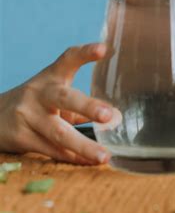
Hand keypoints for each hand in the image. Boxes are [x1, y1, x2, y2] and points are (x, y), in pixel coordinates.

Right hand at [0, 43, 112, 164]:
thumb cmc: (36, 105)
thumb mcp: (53, 95)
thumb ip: (81, 106)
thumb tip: (116, 119)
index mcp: (51, 77)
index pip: (68, 59)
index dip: (85, 53)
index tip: (103, 49)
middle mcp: (39, 92)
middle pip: (64, 98)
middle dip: (87, 106)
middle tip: (109, 115)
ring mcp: (27, 115)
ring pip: (59, 132)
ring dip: (84, 146)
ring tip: (104, 155)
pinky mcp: (20, 137)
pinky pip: (50, 149)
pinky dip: (71, 158)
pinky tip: (88, 163)